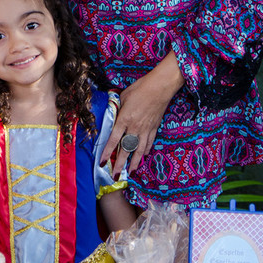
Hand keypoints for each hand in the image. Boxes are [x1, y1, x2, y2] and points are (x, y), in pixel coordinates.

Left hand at [101, 53, 183, 176]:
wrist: (160, 87)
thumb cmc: (140, 88)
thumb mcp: (123, 97)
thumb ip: (117, 108)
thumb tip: (113, 113)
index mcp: (124, 119)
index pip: (113, 140)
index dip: (107, 152)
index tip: (102, 162)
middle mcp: (134, 127)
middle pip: (126, 149)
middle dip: (120, 164)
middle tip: (116, 175)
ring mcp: (146, 129)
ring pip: (139, 150)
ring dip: (134, 162)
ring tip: (131, 172)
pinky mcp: (154, 128)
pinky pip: (149, 143)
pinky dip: (145, 151)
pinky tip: (143, 156)